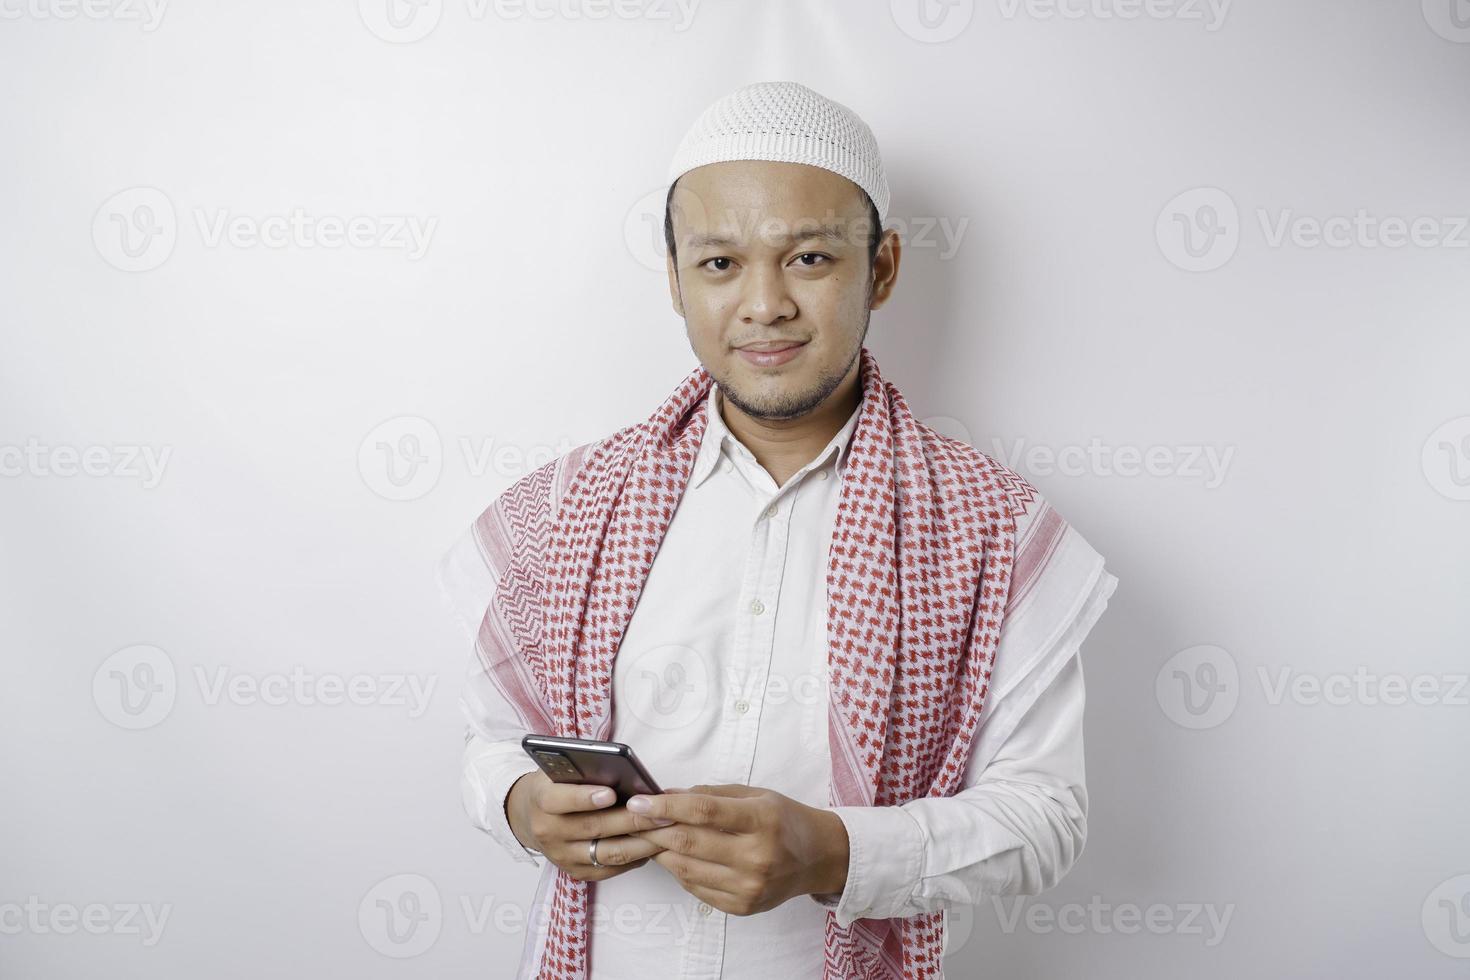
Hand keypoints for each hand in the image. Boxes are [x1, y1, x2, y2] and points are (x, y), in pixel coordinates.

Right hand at [506, 771, 675, 881]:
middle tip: (661, 813)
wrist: (529, 816)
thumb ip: (583, 771)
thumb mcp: (560, 770)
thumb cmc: (555, 785)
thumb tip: (623, 771)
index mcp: (542, 801)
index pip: (560, 800)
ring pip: (606, 853)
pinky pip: (609, 869)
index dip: (585, 798)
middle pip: (593, 828)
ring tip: (665, 830)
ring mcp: (562, 856)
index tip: (610, 793)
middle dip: (631, 820)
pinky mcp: (575, 872)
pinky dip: (634, 858)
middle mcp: (549, 832)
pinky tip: (652, 845)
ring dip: (640, 843)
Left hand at [626, 784, 849, 915]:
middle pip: (689, 842)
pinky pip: (696, 888)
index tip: (638, 802)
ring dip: (661, 851)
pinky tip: (675, 855)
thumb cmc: (784, 819)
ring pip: (686, 868)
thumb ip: (710, 794)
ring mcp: (749, 887)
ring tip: (650, 836)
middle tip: (633, 819)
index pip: (702, 811)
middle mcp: (757, 857)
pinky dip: (679, 870)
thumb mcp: (755, 795)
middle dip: (654, 829)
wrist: (818, 858)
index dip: (665, 806)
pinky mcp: (742, 907)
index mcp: (762, 820)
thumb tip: (665, 795)